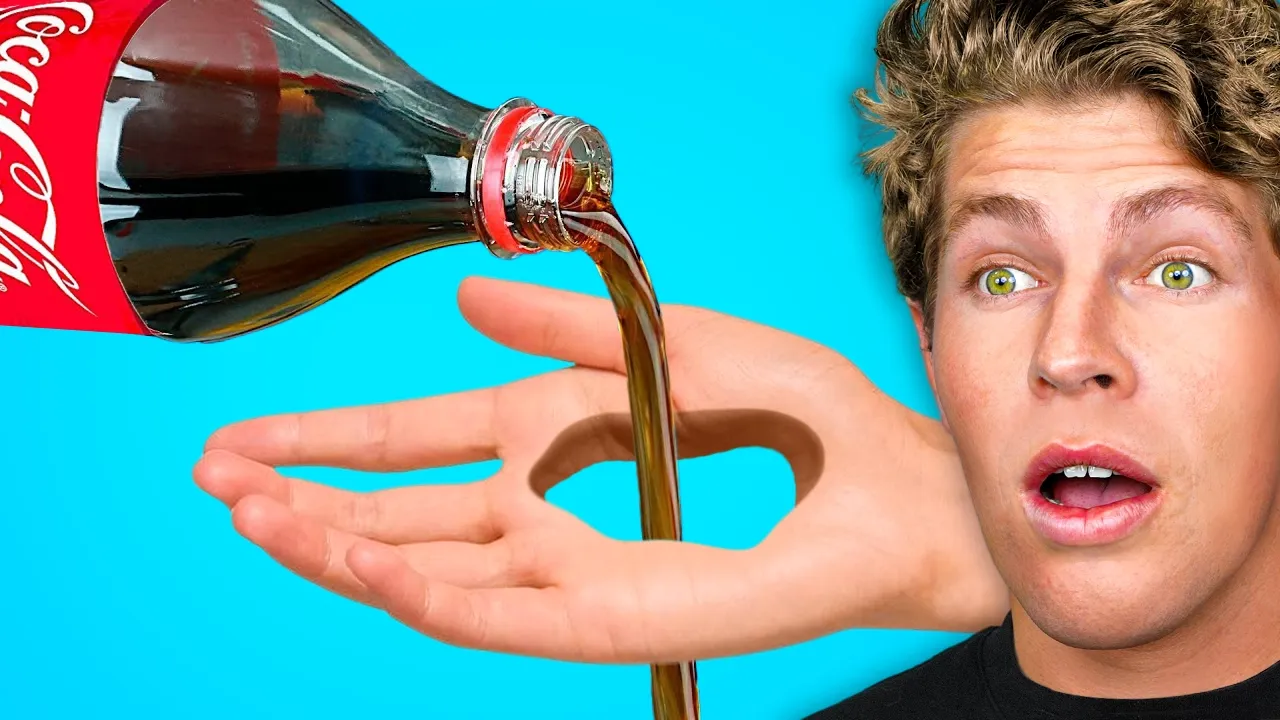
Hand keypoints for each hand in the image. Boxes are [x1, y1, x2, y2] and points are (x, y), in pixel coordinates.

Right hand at [194, 276, 1006, 663]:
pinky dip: (436, 590)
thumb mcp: (691, 345)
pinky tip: (364, 565)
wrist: (918, 499)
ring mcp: (587, 569)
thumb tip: (465, 296)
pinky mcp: (631, 612)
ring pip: (442, 568)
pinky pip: (515, 609)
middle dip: (306, 498)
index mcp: (566, 435)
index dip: (331, 438)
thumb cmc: (827, 419)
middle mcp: (560, 511)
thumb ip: (579, 325)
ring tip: (255, 517)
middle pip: (409, 510)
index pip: (427, 439)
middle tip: (212, 480)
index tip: (244, 435)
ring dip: (343, 545)